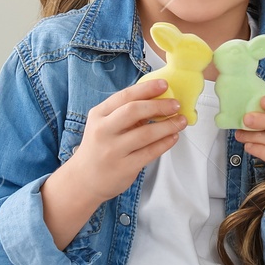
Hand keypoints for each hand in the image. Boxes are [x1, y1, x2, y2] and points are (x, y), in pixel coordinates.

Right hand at [66, 76, 186, 206]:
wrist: (83, 180)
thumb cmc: (98, 147)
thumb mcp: (104, 125)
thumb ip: (124, 112)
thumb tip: (156, 99)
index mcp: (99, 115)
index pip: (124, 96)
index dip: (147, 89)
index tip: (164, 84)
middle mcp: (103, 131)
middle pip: (134, 111)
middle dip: (159, 105)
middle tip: (176, 104)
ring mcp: (113, 150)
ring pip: (146, 133)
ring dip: (168, 125)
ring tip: (180, 121)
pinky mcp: (124, 167)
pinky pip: (150, 152)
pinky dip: (165, 143)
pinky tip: (173, 137)